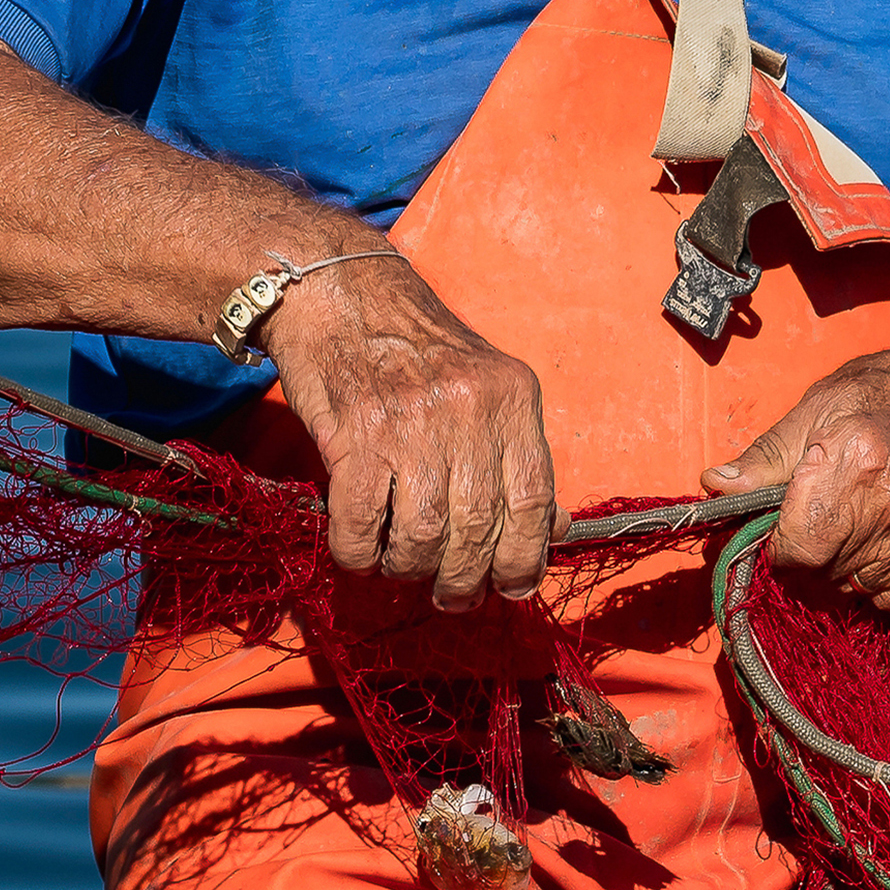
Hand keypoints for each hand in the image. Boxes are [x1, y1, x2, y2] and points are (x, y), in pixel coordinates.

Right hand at [261, 257, 565, 611]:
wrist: (336, 294)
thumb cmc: (413, 349)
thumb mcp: (483, 386)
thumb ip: (516, 455)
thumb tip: (553, 529)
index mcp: (511, 396)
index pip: (534, 499)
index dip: (526, 557)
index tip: (512, 587)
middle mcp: (466, 409)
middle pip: (479, 527)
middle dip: (465, 578)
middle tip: (452, 595)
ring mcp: (409, 424)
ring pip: (424, 534)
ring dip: (412, 569)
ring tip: (404, 569)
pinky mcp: (354, 437)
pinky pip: (362, 524)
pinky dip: (362, 554)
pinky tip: (363, 554)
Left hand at [699, 327, 889, 611]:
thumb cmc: (889, 395)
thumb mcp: (819, 406)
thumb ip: (766, 457)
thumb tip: (715, 485)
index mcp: (854, 460)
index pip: (796, 546)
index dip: (778, 546)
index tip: (779, 530)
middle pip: (821, 572)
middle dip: (806, 557)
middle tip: (817, 522)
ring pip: (854, 589)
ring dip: (841, 571)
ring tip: (854, 526)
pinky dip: (880, 584)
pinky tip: (882, 544)